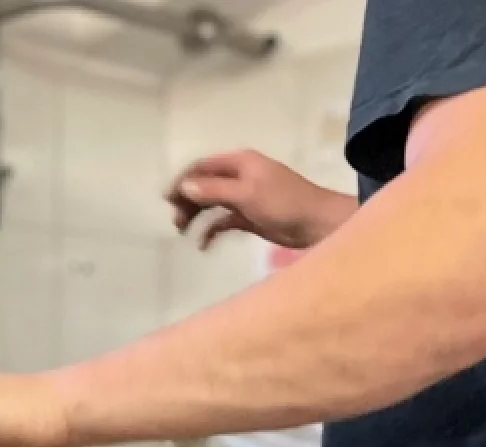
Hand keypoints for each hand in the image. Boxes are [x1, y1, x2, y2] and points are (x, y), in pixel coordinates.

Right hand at [166, 149, 356, 249]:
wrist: (318, 224)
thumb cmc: (284, 203)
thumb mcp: (246, 194)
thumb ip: (214, 190)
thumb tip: (184, 187)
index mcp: (240, 162)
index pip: (202, 166)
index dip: (183, 180)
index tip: (167, 199)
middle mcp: (239, 176)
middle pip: (203, 185)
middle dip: (187, 200)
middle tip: (176, 221)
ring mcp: (244, 197)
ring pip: (210, 203)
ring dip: (196, 215)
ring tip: (183, 232)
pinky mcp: (249, 217)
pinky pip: (222, 222)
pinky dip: (211, 231)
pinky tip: (203, 245)